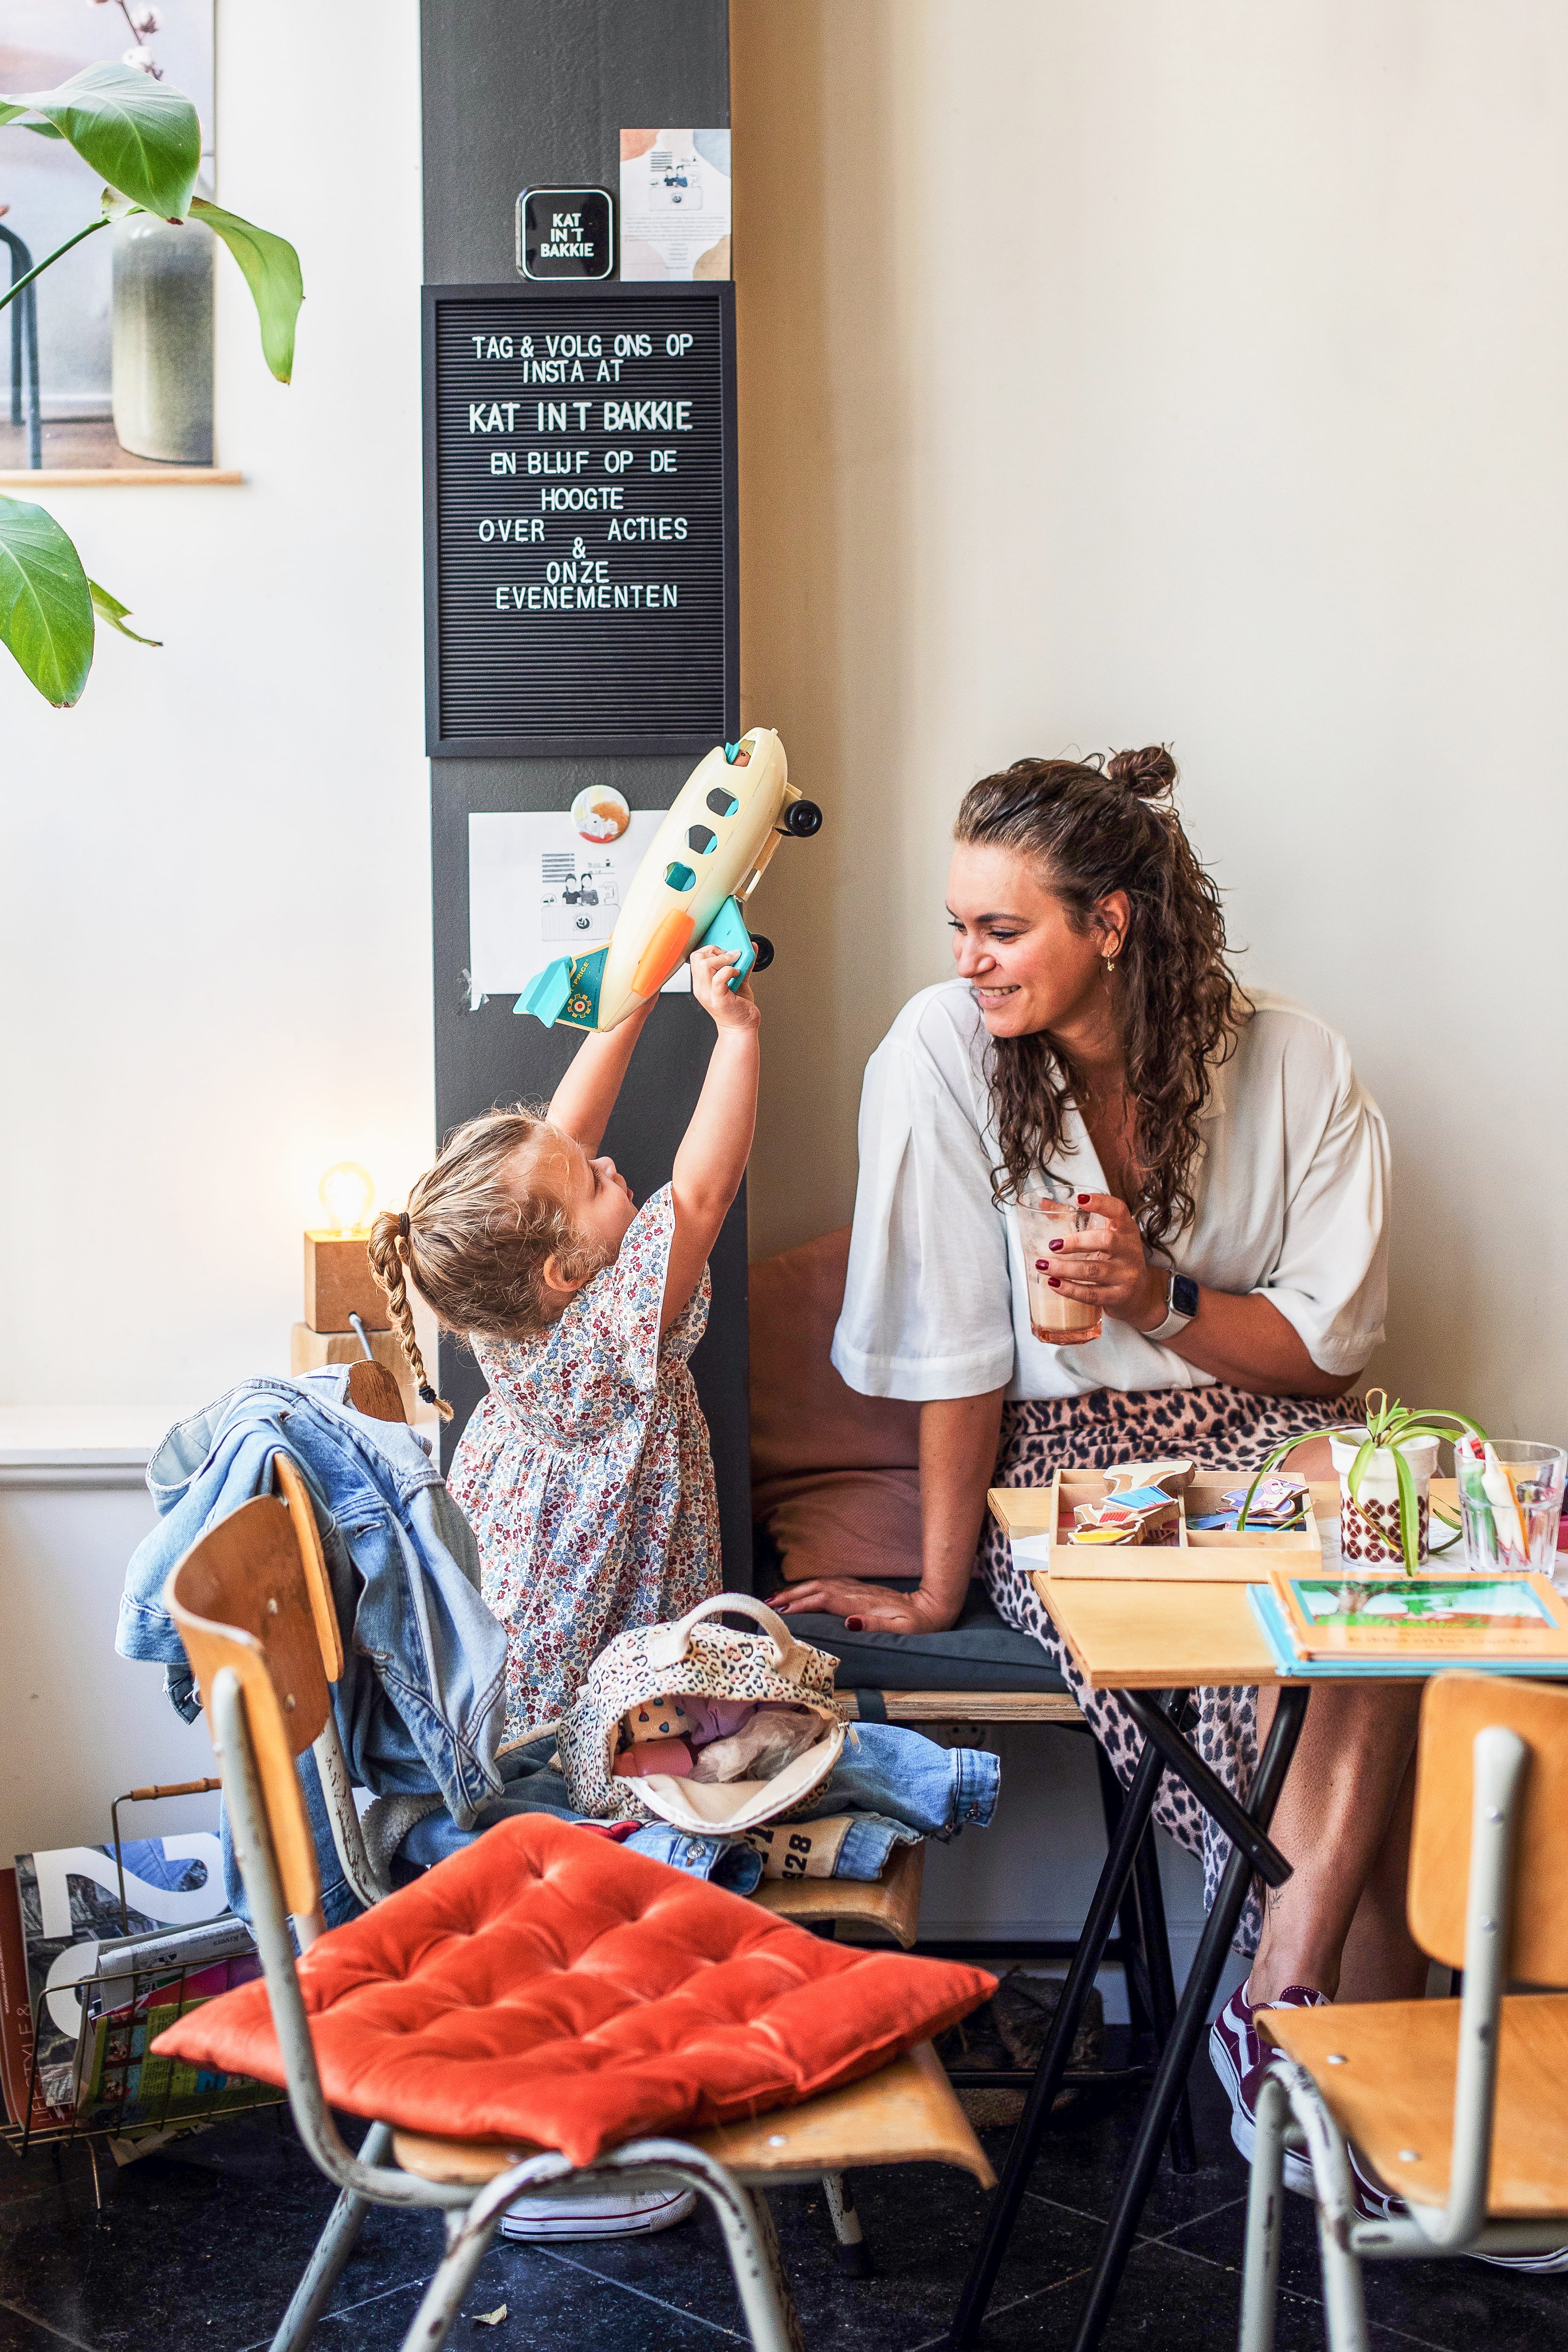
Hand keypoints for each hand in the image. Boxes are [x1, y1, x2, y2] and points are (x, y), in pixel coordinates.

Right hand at [689, 944, 759, 1030]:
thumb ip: (743, 963)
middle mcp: (702, 988)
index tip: (726, 952)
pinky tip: (737, 974)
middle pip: (698, 957)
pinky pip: (719, 978)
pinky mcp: (719, 999)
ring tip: (734, 966)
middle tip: (731, 958)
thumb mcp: (739, 980)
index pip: (696, 957)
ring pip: (705, 965)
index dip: (711, 950)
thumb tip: (751, 946)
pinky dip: (730, 971)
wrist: (741, 1029)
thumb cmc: (738, 1008)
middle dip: (716, 951)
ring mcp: (709, 994)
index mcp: (702, 983)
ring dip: (723, 959)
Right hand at [773, 1578, 956, 1633]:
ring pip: (820, 1585)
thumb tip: (847, 1622)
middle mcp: (855, 1592)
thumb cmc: (917, 1623)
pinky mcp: (859, 1590)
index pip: (824, 1600)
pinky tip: (803, 1592)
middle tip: (768, 1603)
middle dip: (791, 1595)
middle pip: (816, 1589)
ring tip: (776, 1598)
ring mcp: (857, 1589)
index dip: (801, 1605)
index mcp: (861, 1602)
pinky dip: (811, 1588)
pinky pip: (828, 1585)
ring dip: (797, 1590)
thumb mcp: (901, 1629)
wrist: (931, 1608)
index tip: (781, 1612)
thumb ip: (873, 1625)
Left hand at [1036, 1192, 1169, 1328]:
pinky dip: (1069, 1289)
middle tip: (1053, 1244)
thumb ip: (1078, 1220)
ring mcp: (1126, 1275)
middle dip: (1076, 1242)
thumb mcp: (1106, 1237)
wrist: (1138, 1293)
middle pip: (1106, 1241)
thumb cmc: (1115, 1259)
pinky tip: (1053, 1283)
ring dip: (1064, 1268)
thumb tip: (1044, 1205)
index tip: (1079, 1199)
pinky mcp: (1119, 1296)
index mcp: (1126, 1230)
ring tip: (1043, 1265)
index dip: (1100, 1203)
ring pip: (1093, 1270)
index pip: (1118, 1210)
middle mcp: (1130, 1250)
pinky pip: (1091, 1294)